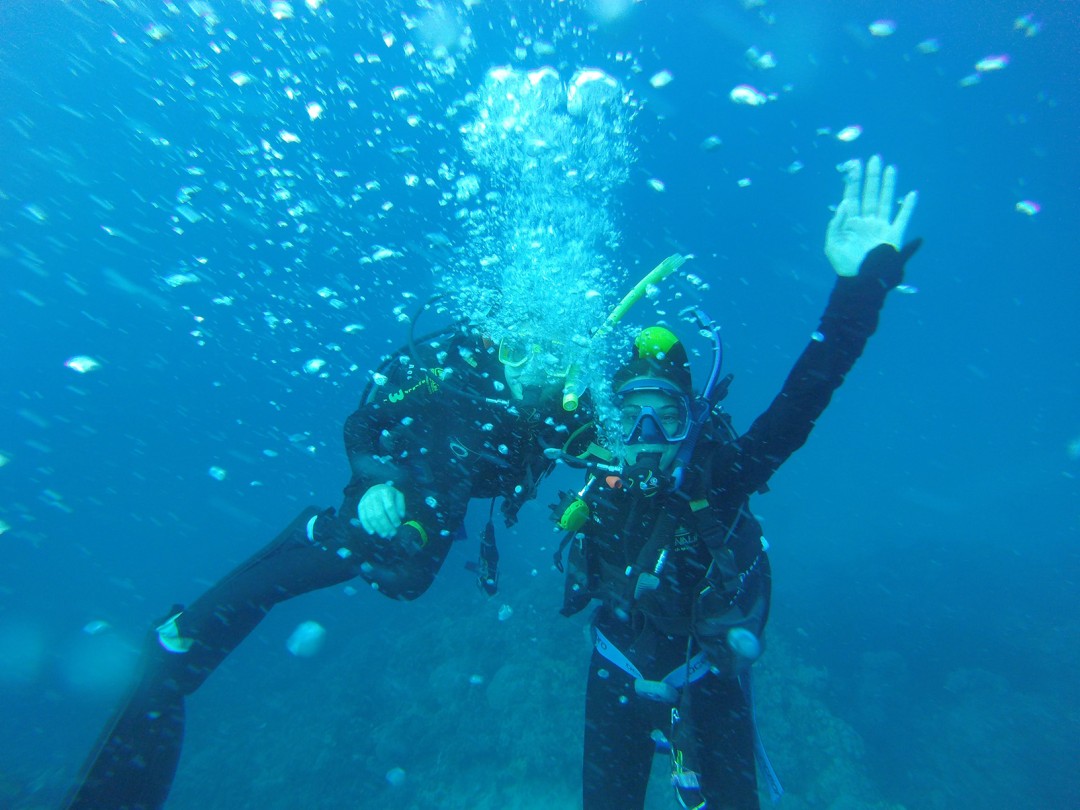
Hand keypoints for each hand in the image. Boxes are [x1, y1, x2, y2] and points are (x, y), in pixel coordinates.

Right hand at [358, 483, 405, 538]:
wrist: (375, 489)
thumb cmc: (389, 494)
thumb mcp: (398, 496)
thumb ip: (401, 505)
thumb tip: (401, 516)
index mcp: (385, 492)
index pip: (389, 507)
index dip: (393, 517)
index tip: (397, 525)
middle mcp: (374, 495)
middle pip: (379, 514)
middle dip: (386, 525)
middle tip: (392, 533)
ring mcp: (366, 500)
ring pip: (371, 517)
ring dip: (378, 528)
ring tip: (384, 535)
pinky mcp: (360, 505)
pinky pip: (362, 517)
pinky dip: (367, 526)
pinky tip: (372, 532)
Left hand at [826, 155, 917, 276]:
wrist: (860, 282)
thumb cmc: (844, 265)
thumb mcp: (832, 244)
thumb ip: (836, 223)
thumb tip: (845, 202)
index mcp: (851, 222)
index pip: (852, 196)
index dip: (853, 181)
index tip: (854, 165)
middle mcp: (866, 221)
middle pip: (870, 194)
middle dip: (871, 177)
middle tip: (874, 158)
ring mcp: (880, 226)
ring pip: (885, 201)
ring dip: (888, 185)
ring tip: (890, 167)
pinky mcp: (893, 236)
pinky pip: (902, 218)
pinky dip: (908, 207)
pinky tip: (912, 194)